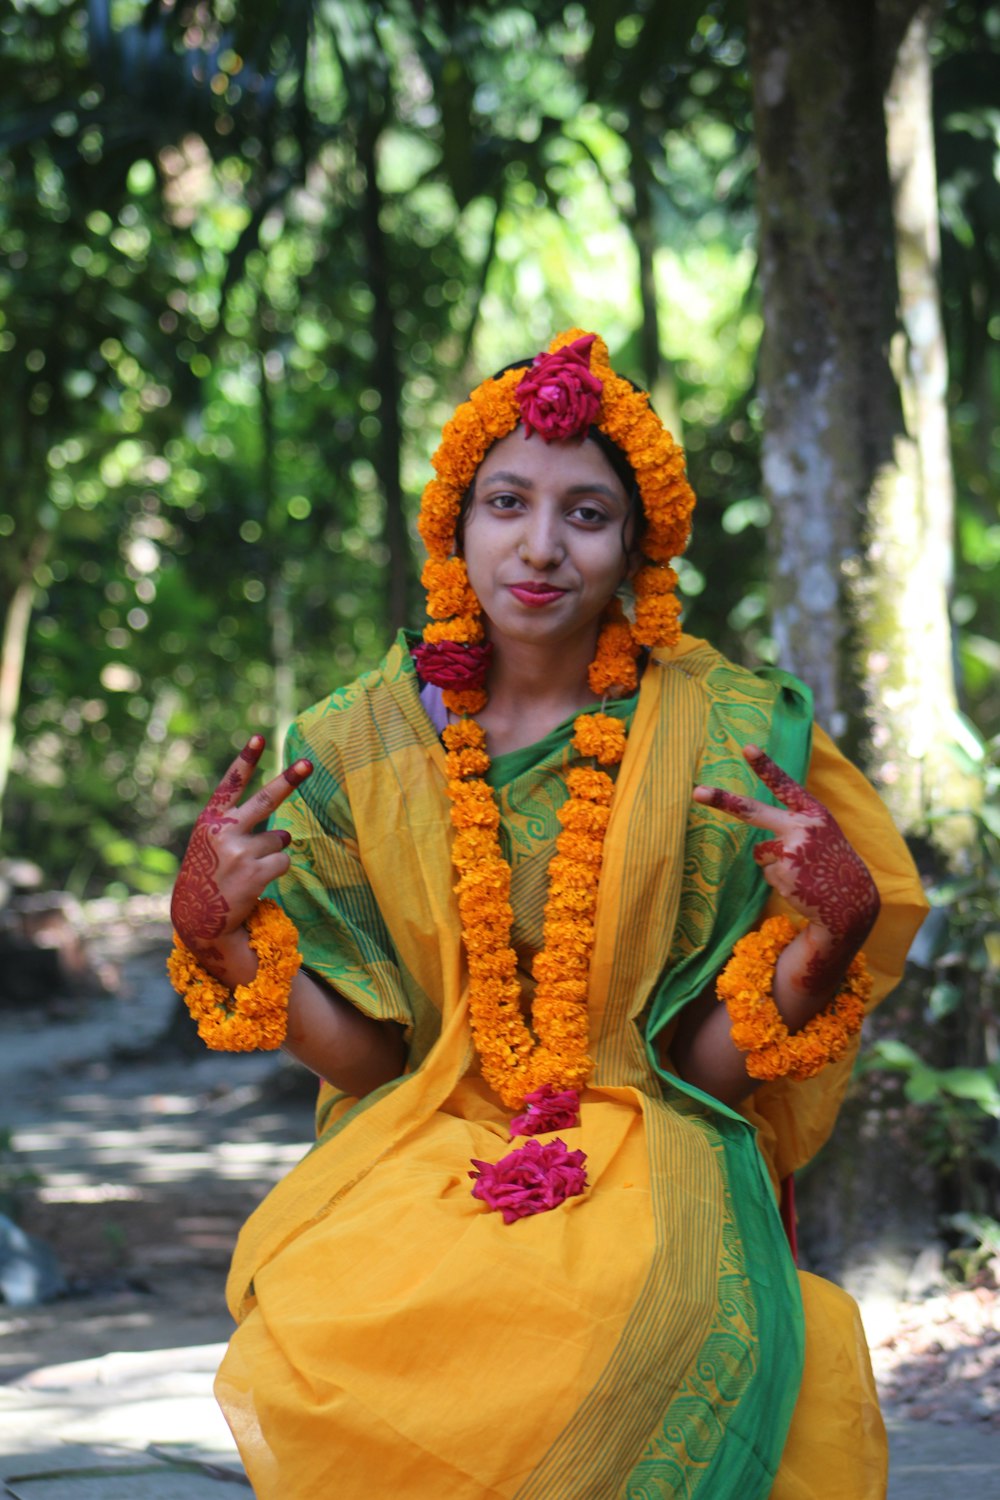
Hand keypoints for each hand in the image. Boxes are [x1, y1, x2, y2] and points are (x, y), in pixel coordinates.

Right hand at [170, 735, 312, 957]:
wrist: (199, 918)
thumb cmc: (209, 876)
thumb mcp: (209, 845)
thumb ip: (237, 829)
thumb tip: (287, 831)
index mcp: (209, 821)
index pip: (230, 784)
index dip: (245, 759)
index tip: (259, 737)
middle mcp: (223, 831)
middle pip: (266, 800)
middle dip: (289, 780)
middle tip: (309, 763)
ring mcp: (240, 851)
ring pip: (279, 839)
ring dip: (272, 851)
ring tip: (248, 868)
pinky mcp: (255, 872)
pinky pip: (283, 861)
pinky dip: (276, 870)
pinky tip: (256, 881)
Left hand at [693, 744, 879, 993]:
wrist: (851, 902)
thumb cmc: (831, 864)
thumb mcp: (821, 834)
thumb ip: (795, 824)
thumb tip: (758, 840)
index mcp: (814, 813)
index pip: (786, 785)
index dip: (766, 766)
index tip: (747, 747)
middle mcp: (802, 827)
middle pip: (752, 811)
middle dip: (723, 800)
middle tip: (696, 791)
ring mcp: (791, 849)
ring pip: (760, 851)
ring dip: (773, 862)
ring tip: (800, 871)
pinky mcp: (782, 872)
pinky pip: (766, 872)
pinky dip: (778, 879)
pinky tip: (798, 884)